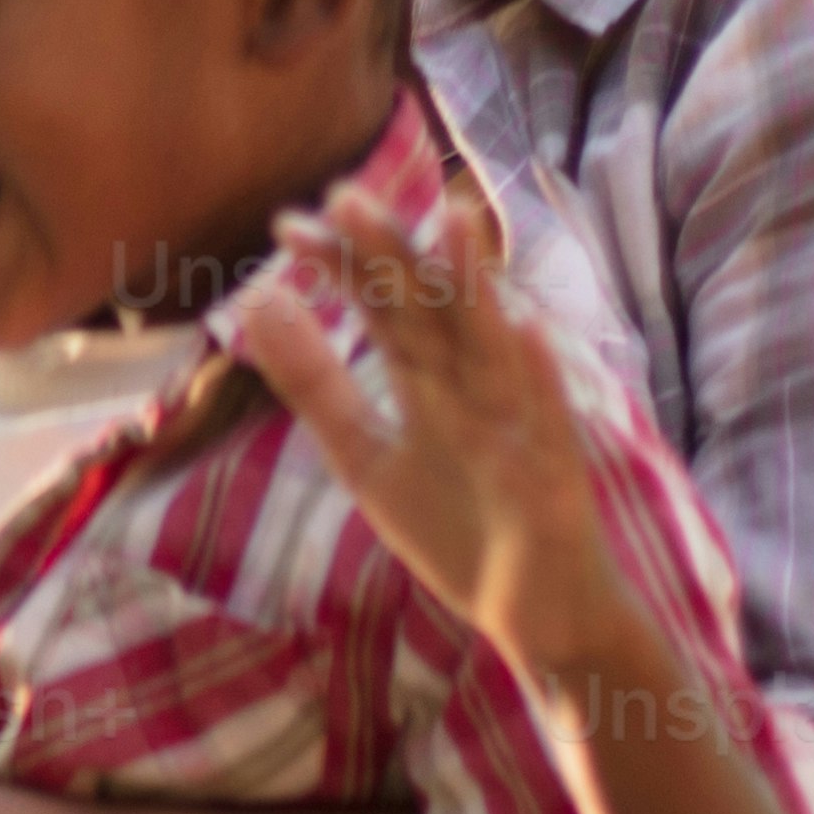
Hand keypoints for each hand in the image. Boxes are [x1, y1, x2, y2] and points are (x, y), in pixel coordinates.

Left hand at [217, 181, 674, 698]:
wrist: (535, 614)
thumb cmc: (458, 528)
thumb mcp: (367, 458)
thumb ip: (316, 387)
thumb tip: (256, 303)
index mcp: (428, 382)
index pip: (382, 309)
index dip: (343, 266)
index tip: (288, 227)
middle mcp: (475, 386)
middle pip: (431, 311)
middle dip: (393, 257)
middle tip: (346, 199)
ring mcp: (520, 423)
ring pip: (494, 345)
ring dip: (475, 287)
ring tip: (451, 221)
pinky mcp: (557, 471)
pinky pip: (550, 419)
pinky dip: (539, 376)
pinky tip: (526, 330)